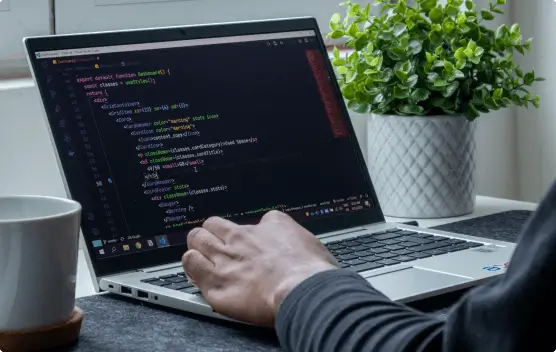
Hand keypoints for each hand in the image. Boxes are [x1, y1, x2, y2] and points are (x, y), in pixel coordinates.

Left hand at [182, 210, 338, 326]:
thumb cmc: (312, 272)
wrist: (303, 290)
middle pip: (213, 224)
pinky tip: (198, 271)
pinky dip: (192, 265)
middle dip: (212, 233)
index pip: (248, 222)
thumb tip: (294, 244)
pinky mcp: (215, 283)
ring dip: (198, 247)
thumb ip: (294, 239)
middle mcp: (243, 238)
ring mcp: (226, 259)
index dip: (244, 234)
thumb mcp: (309, 242)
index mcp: (269, 226)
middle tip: (215, 246)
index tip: (245, 244)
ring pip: (197, 239)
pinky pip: (190, 264)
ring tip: (202, 257)